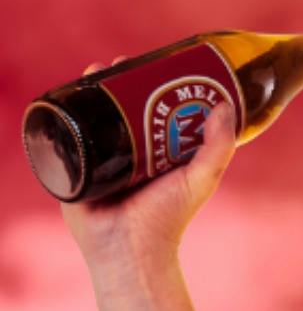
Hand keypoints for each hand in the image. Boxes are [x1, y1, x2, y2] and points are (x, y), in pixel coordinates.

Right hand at [61, 58, 238, 274]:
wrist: (129, 249)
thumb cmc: (168, 218)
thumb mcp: (201, 178)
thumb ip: (218, 146)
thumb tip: (225, 105)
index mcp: (159, 153)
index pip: (157, 111)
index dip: (156, 87)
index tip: (158, 63)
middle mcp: (131, 152)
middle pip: (124, 108)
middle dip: (121, 82)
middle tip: (122, 61)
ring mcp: (102, 158)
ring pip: (97, 116)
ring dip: (94, 91)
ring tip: (96, 70)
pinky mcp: (76, 166)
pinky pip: (69, 134)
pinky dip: (69, 111)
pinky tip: (71, 92)